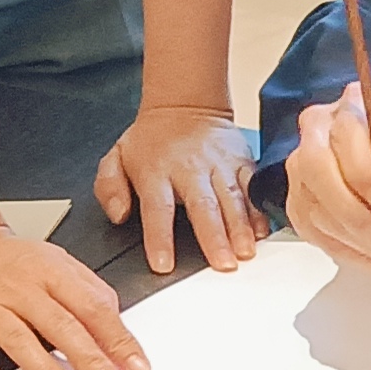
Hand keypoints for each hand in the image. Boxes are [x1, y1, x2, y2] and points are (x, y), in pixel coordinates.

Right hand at [0, 224, 147, 369]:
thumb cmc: (11, 264)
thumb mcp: (57, 264)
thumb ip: (89, 293)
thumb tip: (119, 331)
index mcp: (50, 270)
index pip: (92, 307)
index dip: (118, 340)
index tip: (137, 368)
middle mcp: (19, 287)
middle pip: (61, 327)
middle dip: (92, 362)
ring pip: (22, 343)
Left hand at [95, 102, 261, 274]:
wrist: (185, 105)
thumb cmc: (152, 140)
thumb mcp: (116, 157)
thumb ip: (108, 188)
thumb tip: (118, 214)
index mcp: (156, 171)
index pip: (157, 209)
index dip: (160, 238)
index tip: (164, 264)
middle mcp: (190, 168)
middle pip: (203, 206)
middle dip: (214, 237)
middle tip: (222, 264)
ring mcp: (218, 164)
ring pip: (232, 198)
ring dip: (240, 228)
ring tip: (245, 252)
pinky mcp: (241, 160)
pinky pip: (252, 186)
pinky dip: (258, 209)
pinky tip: (262, 230)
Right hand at [284, 82, 370, 269]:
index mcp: (357, 105)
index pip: (347, 132)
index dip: (365, 173)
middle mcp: (320, 128)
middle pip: (315, 166)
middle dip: (353, 211)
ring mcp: (302, 163)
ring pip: (311, 202)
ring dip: (351, 236)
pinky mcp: (298, 198)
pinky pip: (309, 228)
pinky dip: (342, 248)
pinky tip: (370, 254)